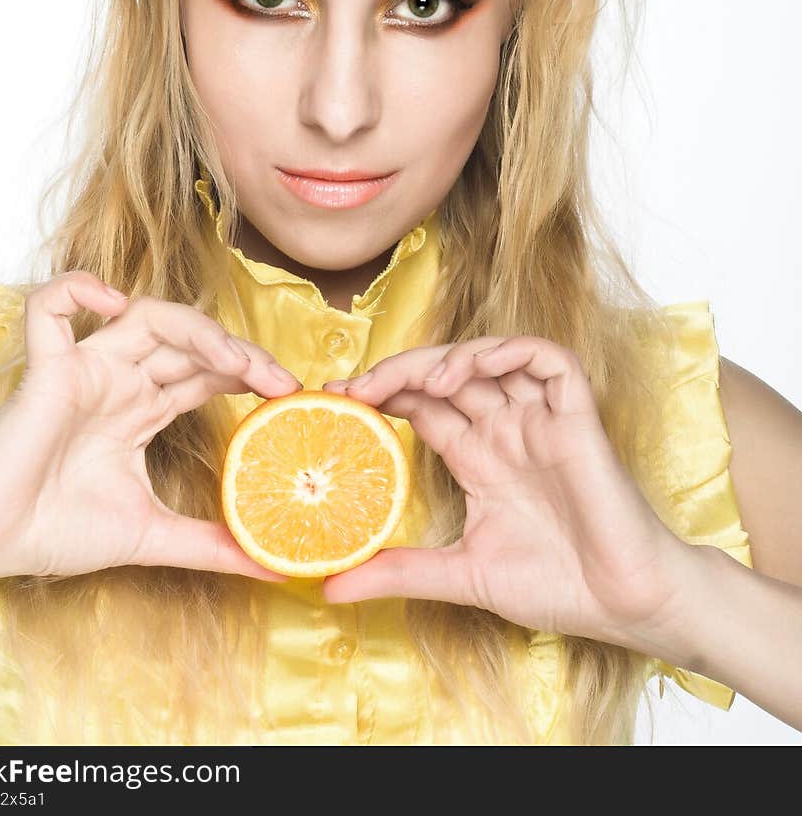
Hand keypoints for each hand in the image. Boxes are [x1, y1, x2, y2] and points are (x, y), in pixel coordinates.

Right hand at [0, 272, 300, 584]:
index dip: (250, 372)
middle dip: (241, 352)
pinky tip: (113, 300)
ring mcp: (85, 369)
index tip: (291, 396)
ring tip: (233, 359)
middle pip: (190, 340)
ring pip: (145, 315)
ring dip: (197, 328)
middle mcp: (119, 381)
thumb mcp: (153, 536)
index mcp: (142, 409)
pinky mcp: (46, 369)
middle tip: (281, 382)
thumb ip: (210, 545)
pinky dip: (77, 289)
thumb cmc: (57, 531)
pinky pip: (50, 308)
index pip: (207, 371)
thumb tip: (274, 565)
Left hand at [321, 337, 689, 647]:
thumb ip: (400, 572)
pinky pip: (546, 360)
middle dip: (399, 371)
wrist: (625, 603)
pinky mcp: (576, 415)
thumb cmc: (556, 586)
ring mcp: (540, 418)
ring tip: (418, 382)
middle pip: (445, 374)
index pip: (420, 405)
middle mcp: (505, 429)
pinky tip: (472, 370)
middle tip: (355, 389)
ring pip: (490, 357)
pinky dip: (508, 352)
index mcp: (478, 457)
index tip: (333, 402)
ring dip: (449, 357)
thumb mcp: (461, 575)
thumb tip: (329, 586)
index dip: (380, 394)